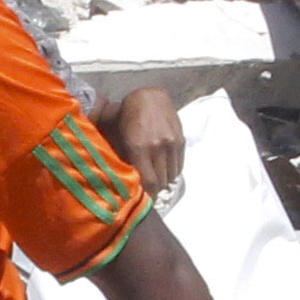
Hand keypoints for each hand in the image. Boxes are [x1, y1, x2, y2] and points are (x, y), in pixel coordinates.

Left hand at [104, 86, 187, 201]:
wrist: (149, 96)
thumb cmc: (127, 117)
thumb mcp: (118, 137)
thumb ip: (123, 160)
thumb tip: (126, 184)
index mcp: (139, 147)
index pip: (148, 182)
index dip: (147, 196)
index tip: (143, 203)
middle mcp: (157, 147)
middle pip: (160, 182)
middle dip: (154, 189)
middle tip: (147, 192)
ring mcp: (171, 143)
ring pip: (171, 176)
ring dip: (163, 181)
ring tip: (156, 180)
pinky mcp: (181, 140)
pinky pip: (179, 166)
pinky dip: (172, 172)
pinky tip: (164, 170)